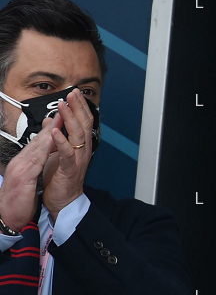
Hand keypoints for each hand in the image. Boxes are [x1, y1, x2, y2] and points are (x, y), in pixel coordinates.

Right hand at [0, 112, 55, 230]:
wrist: (5, 218)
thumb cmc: (18, 200)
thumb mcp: (28, 178)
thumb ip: (35, 163)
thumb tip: (44, 151)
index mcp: (23, 162)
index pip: (39, 142)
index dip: (52, 127)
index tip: (63, 114)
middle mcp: (20, 162)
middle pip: (38, 140)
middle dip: (52, 124)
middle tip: (64, 109)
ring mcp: (20, 169)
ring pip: (37, 147)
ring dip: (49, 132)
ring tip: (60, 119)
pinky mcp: (22, 178)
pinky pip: (35, 161)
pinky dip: (44, 150)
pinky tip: (52, 141)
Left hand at [41, 89, 93, 222]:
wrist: (63, 201)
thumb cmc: (60, 178)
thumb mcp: (57, 153)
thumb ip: (57, 137)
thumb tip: (53, 121)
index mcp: (80, 145)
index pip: (83, 121)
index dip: (79, 106)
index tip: (73, 93)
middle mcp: (82, 150)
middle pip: (83, 124)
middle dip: (77, 107)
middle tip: (72, 93)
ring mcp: (78, 159)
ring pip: (77, 135)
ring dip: (70, 119)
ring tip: (63, 106)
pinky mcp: (69, 169)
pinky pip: (66, 154)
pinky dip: (61, 142)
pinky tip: (55, 132)